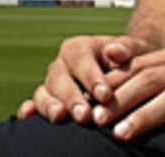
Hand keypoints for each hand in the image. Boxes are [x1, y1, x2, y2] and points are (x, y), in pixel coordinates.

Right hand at [17, 34, 150, 124]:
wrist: (125, 72)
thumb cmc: (130, 62)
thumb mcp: (135, 50)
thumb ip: (127, 48)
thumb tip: (115, 51)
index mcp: (79, 48)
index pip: (80, 58)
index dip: (90, 76)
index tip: (105, 95)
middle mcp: (62, 64)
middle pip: (59, 77)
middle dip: (71, 96)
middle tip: (85, 115)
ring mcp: (52, 84)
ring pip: (43, 91)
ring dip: (50, 104)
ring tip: (60, 116)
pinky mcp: (48, 101)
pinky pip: (35, 104)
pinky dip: (30, 109)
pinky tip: (29, 115)